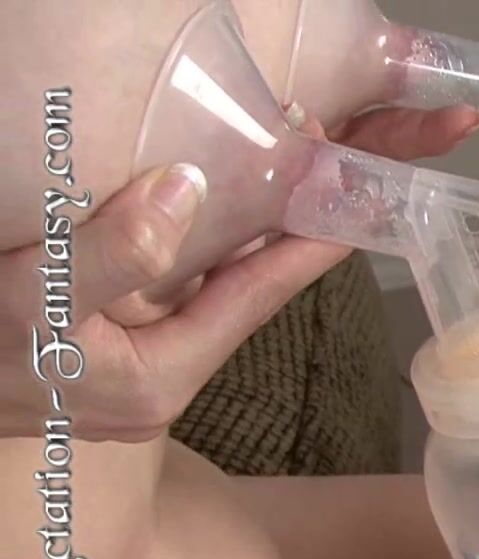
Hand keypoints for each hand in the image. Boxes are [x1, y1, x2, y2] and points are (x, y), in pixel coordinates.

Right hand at [0, 104, 478, 441]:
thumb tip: (185, 188)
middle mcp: (163, 377)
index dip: (308, 246)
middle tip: (332, 169)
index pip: (255, 300)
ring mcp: (138, 362)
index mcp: (160, 380)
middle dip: (290, 228)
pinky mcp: (113, 344)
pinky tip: (218, 200)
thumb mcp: (31, 302)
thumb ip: (111, 253)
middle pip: (246, 290)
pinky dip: (202, 242)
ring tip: (292, 172)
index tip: (356, 199)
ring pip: (213, 286)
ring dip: (249, 229)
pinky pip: (175, 285)